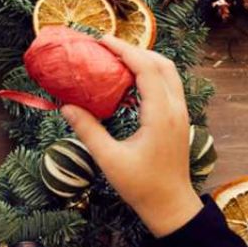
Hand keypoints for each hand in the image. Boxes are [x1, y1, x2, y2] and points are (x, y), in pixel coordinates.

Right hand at [60, 36, 202, 237]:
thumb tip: (66, 106)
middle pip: (162, 64)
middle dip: (136, 50)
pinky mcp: (179, 120)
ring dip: (145, 61)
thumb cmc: (141, 186)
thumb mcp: (109, 159)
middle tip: (107, 47)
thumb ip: (88, 130)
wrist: (170, 205)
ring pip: (168, 74)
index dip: (125, 50)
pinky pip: (168, 86)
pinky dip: (150, 76)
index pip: (146, 69)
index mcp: (160, 115)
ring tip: (117, 60)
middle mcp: (176, 109)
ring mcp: (181, 114)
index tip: (102, 41)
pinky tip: (129, 84)